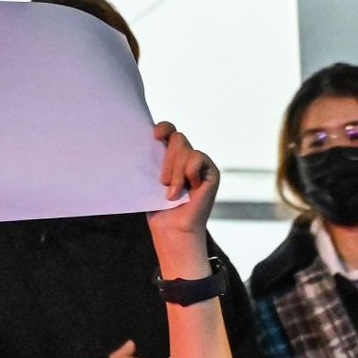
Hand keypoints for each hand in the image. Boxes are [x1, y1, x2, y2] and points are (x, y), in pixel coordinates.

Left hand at [146, 122, 220, 237]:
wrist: (172, 228)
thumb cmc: (158, 207)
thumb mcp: (150, 178)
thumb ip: (152, 157)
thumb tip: (147, 138)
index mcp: (170, 156)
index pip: (169, 130)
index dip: (164, 128)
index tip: (154, 136)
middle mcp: (186, 157)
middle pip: (177, 138)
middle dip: (167, 159)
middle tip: (162, 182)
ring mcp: (199, 164)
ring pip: (185, 149)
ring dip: (175, 172)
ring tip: (171, 192)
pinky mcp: (211, 172)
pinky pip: (197, 157)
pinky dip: (189, 172)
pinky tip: (189, 188)